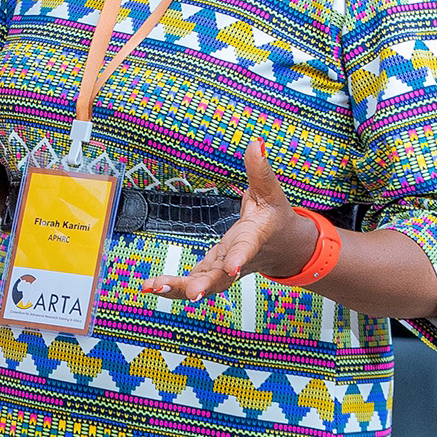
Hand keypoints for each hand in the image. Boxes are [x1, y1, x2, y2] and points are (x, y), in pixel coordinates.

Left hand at [146, 139, 316, 301]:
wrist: (284, 247)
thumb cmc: (275, 217)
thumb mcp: (271, 191)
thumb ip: (260, 170)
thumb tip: (256, 143)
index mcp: (254, 237)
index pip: (247, 247)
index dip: (239, 258)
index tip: (231, 267)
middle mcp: (238, 258)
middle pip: (222, 276)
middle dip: (205, 284)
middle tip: (191, 293)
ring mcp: (224, 268)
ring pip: (204, 282)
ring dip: (180, 288)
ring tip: (155, 287)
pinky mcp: (213, 271)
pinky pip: (194, 281)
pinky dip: (175, 286)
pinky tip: (152, 286)